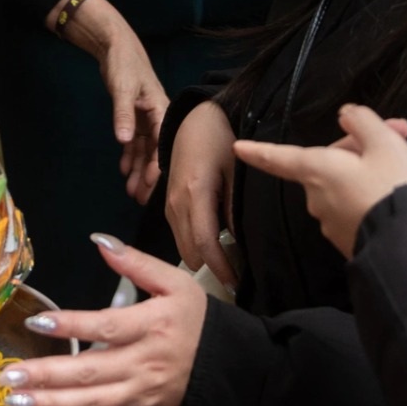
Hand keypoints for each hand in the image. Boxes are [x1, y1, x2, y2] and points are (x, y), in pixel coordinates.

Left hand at [3, 235, 207, 405]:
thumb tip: (99, 241)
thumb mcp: (175, 282)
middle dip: (47, 374)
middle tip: (8, 374)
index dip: (71, 325)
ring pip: (91, 402)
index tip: (37, 321)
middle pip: (91, 372)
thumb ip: (135, 262)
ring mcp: (140, 393)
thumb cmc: (197, 320)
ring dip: (51, 403)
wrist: (229, 367)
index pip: (106, 327)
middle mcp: (144, 364)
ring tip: (15, 399)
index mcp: (152, 326)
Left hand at [59, 0, 167, 203]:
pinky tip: (124, 170)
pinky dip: (129, 155)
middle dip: (148, 175)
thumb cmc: (125, 65)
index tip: (151, 185)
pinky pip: (134, 141)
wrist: (116, 47)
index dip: (157, 166)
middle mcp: (157, 117)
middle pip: (154, 152)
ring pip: (143, 150)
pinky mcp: (134, 116)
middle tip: (141, 199)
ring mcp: (146, 118)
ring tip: (132, 192)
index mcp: (161, 110)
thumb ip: (123, 114)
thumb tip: (123, 140)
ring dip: (137, 169)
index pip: (162, 144)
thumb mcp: (123, 89)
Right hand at [167, 100, 238, 290]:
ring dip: (201, 259)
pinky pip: (178, 234)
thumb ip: (234, 208)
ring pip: (181, 245)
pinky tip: (213, 247)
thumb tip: (239, 244)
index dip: (220, 268)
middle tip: (236, 280)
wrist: (194, 119)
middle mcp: (176, 203)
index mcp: (195, 194)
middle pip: (189, 250)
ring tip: (228, 267)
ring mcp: (168, 203)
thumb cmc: (220, 140)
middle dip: (211, 269)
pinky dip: (194, 246)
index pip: (205, 243)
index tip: (237, 285)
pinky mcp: (167, 202)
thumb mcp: (235, 172)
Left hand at [234, 106, 406, 257]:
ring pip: (346, 187)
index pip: (280, 157)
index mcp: (317, 171)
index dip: (260, 151)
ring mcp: (332, 225)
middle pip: (330, 166)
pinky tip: (400, 197)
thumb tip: (345, 116)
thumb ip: (361, 122)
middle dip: (362, 149)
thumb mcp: (385, 143)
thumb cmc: (396, 186)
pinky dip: (373, 198)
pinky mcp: (351, 243)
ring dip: (370, 173)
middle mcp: (317, 199)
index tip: (238, 148)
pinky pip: (357, 210)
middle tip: (401, 135)